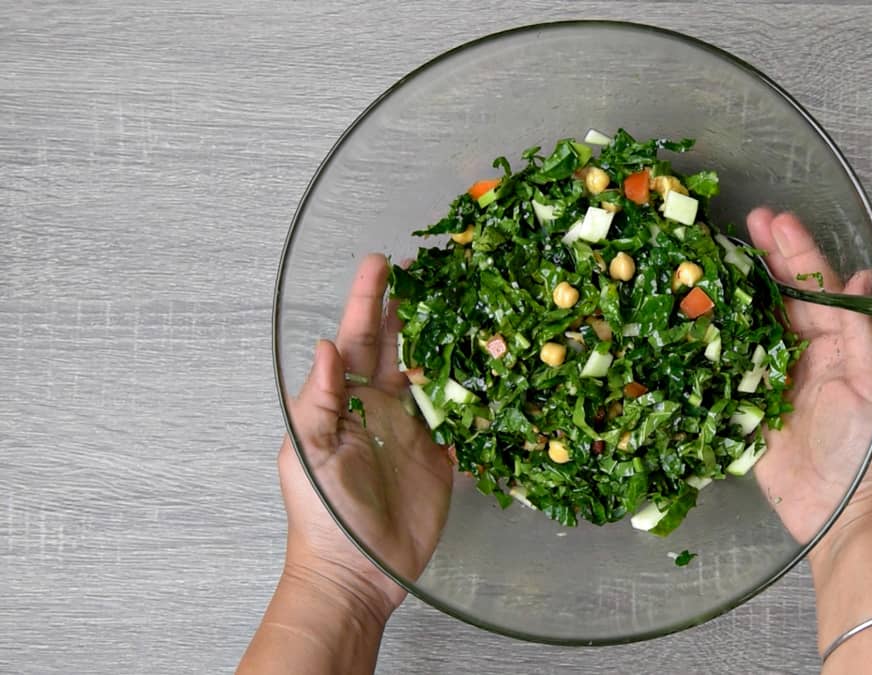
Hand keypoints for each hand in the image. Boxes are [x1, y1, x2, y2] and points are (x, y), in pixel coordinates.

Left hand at [277, 253, 451, 621]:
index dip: (367, 300)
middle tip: (428, 268)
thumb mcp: (308, 453)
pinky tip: (491, 363)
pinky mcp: (441, 456)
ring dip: (446, 340)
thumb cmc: (322, 516)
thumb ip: (318, 400)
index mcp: (344, 401)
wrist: (357, 574)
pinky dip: (476, 391)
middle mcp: (380, 407)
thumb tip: (323, 344)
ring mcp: (413, 430)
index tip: (380, 262)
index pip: (356, 339)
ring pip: (433, 373)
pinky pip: (461, 416)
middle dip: (410, 306)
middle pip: (398, 345)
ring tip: (466, 302)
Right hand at [746, 209, 871, 545]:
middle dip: (765, 258)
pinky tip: (696, 315)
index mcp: (845, 342)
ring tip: (713, 257)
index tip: (776, 219)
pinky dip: (715, 340)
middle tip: (744, 221)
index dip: (798, 252)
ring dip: (737, 291)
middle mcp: (811, 352)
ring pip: (755, 323)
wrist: (841, 514)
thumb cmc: (870, 451)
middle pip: (784, 296)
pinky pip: (731, 365)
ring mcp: (779, 377)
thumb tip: (868, 275)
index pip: (819, 286)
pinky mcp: (753, 406)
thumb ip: (869, 332)